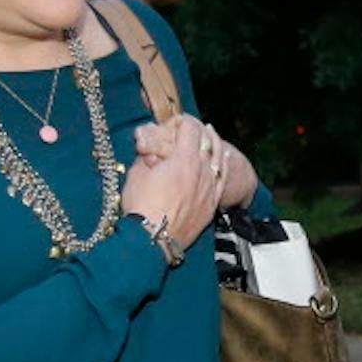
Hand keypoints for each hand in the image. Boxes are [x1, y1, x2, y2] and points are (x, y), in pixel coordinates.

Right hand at [121, 114, 223, 247]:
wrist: (153, 240)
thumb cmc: (141, 207)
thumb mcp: (136, 174)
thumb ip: (146, 158)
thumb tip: (151, 152)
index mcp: (183, 159)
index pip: (190, 129)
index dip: (183, 121)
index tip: (176, 122)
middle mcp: (202, 171)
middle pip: (207, 141)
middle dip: (199, 130)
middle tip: (193, 126)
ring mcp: (210, 188)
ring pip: (219, 158)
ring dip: (215, 143)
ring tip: (212, 134)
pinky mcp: (211, 204)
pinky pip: (223, 179)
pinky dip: (224, 164)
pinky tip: (225, 158)